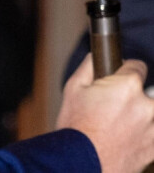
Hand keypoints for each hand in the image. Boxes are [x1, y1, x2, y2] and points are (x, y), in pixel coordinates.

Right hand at [56, 54, 153, 172]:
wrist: (81, 164)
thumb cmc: (76, 127)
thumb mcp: (73, 87)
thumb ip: (89, 66)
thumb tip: (96, 57)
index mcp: (127, 87)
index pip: (138, 66)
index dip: (126, 69)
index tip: (120, 75)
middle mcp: (146, 106)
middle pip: (149, 92)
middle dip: (135, 95)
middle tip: (117, 104)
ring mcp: (153, 130)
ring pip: (152, 114)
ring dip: (142, 115)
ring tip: (121, 123)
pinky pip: (152, 134)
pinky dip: (144, 133)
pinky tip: (126, 136)